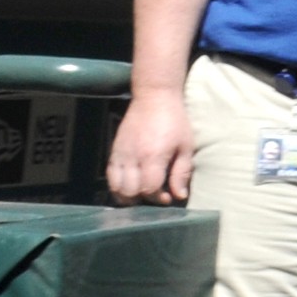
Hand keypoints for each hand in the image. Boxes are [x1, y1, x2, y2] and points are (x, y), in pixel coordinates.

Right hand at [106, 89, 196, 205]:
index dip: (158, 198)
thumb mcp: (186, 146)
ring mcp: (120, 154)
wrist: (154, 97)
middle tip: (156, 194)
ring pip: (116, 187)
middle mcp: (133, 157)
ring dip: (128, 196)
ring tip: (143, 192)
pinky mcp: (113, 151)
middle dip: (144, 198)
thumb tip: (179, 196)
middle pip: (130, 191)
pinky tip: (131, 185)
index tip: (168, 197)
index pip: (149, 189)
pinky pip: (110, 176)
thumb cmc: (175, 121)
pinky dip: (118, 186)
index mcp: (153, 156)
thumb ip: (181, 172)